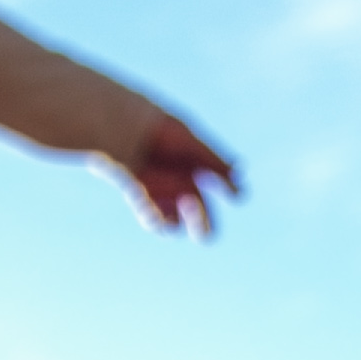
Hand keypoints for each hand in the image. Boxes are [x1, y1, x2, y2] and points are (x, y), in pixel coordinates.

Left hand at [124, 110, 240, 238]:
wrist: (121, 128)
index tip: (236, 195)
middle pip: (197, 211)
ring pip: (175, 219)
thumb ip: (213, 160)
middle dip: (202, 222)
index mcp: (195, 162)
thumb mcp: (190, 143)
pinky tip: (159, 214)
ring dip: (180, 221)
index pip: (218, 180)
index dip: (230, 189)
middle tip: (203, 232)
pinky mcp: (141, 194)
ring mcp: (160, 188)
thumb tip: (239, 172)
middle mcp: (179, 178)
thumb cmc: (157, 130)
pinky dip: (158, 219)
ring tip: (178, 213)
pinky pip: (153, 217)